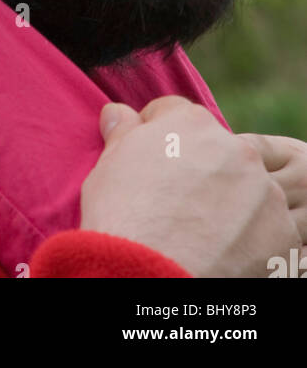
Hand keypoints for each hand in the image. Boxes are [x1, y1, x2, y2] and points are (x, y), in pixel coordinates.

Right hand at [80, 96, 301, 277]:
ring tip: (199, 233)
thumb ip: (123, 132)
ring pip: (247, 190)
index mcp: (191, 123)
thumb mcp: (109, 164)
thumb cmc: (123, 216)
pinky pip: (266, 229)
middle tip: (176, 203)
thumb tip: (118, 113)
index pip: (178, 116)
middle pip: (217, 152)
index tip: (152, 163)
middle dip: (200, 170)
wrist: (149, 275)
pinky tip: (221, 253)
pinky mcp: (281, 230)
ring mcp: (263, 190)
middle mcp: (234, 148)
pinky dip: (249, 239)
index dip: (159, 138)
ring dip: (229, 204)